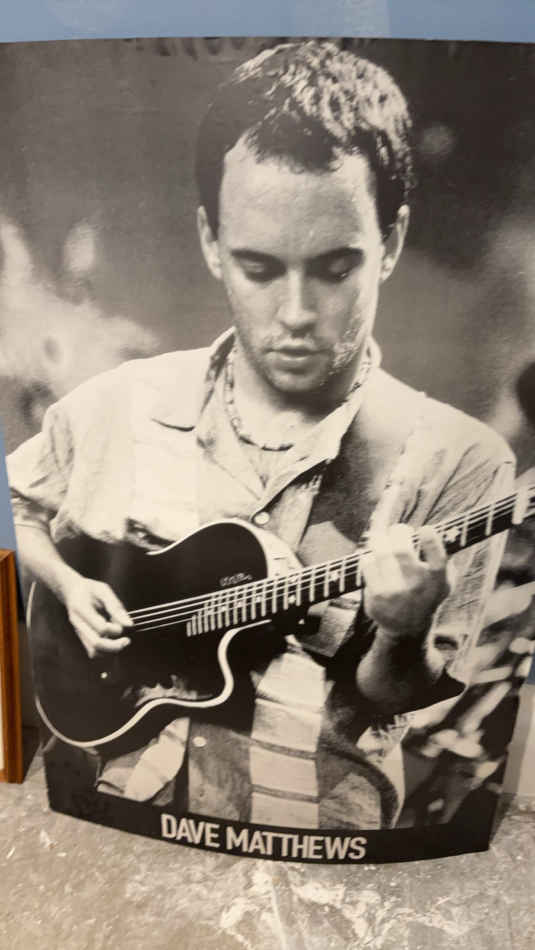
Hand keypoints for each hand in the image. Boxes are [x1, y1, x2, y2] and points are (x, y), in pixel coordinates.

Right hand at [62, 575, 133, 658]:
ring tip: (121, 642)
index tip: (123, 624)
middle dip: (115, 646)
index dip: (115, 629)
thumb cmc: (89, 590)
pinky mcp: (82, 638)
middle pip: (96, 644)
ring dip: (111, 650)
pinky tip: (113, 641)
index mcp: (81, 609)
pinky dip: (105, 651)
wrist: (72, 592)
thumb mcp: (103, 590)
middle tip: (127, 640)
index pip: (101, 627)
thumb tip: (129, 624)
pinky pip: (93, 651)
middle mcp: (78, 624)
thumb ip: (116, 607)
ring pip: (94, 652)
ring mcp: (79, 633)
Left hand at [361, 524, 453, 641]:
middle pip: (402, 550)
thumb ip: (445, 559)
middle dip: (399, 532)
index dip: (431, 540)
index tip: (424, 529)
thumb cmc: (427, 593)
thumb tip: (440, 530)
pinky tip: (374, 559)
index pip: (437, 559)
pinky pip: (367, 563)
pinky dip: (370, 556)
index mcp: (437, 582)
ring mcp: (395, 593)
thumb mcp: (444, 582)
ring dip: (381, 540)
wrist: (407, 627)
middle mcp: (416, 588)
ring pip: (382, 552)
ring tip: (383, 539)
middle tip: (399, 530)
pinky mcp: (376, 596)